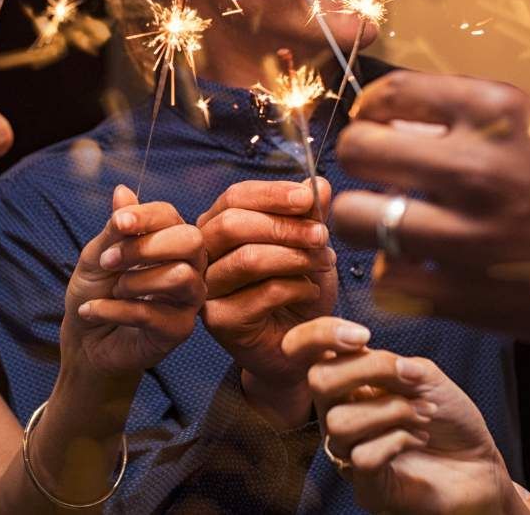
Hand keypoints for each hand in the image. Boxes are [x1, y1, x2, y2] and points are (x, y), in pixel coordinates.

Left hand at [61, 184, 206, 380]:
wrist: (85, 341)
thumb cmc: (96, 292)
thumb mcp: (98, 256)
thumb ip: (115, 228)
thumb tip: (122, 190)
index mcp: (170, 241)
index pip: (171, 216)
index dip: (145, 216)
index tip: (117, 224)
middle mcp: (189, 266)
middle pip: (191, 241)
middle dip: (145, 247)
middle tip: (109, 261)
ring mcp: (188, 299)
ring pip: (179, 276)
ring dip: (132, 282)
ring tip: (112, 290)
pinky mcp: (179, 330)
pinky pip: (151, 313)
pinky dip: (113, 310)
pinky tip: (91, 311)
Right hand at [196, 178, 337, 426]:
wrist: (301, 348)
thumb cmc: (299, 292)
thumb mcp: (309, 246)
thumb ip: (309, 215)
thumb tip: (317, 182)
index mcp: (219, 227)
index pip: (235, 197)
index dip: (272, 194)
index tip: (309, 197)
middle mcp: (205, 255)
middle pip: (233, 224)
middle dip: (284, 226)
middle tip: (322, 235)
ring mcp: (207, 289)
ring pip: (248, 259)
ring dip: (295, 256)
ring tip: (324, 262)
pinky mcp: (219, 321)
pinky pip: (261, 293)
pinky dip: (296, 287)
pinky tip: (311, 291)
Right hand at [284, 317, 525, 514]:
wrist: (478, 463)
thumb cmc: (448, 417)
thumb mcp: (426, 376)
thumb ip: (397, 363)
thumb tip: (375, 361)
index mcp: (347, 381)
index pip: (303, 350)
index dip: (318, 334)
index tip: (362, 335)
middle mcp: (338, 413)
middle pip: (318, 379)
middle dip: (369, 369)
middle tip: (409, 377)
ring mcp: (348, 451)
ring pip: (341, 421)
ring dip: (393, 410)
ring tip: (424, 414)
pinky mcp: (365, 485)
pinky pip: (362, 456)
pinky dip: (398, 441)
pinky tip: (418, 439)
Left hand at [330, 72, 529, 341]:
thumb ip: (477, 111)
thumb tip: (404, 115)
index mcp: (498, 113)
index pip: (390, 94)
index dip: (372, 110)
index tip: (378, 123)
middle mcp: (477, 169)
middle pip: (358, 151)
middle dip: (360, 159)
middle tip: (379, 174)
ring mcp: (467, 236)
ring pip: (355, 218)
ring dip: (365, 218)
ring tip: (389, 221)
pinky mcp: (465, 296)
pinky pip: (386, 279)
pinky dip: (395, 273)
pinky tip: (420, 266)